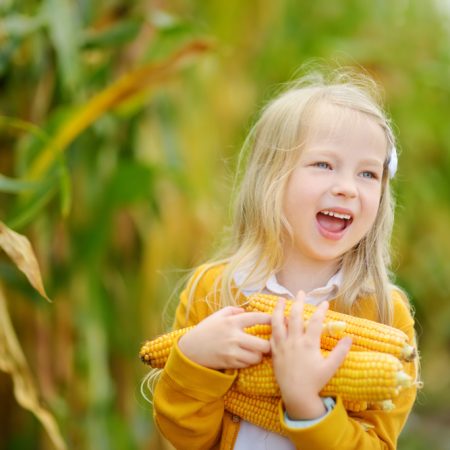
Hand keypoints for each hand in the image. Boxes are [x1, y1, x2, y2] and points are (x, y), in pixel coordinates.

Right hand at [178, 306, 271, 369]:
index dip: (270, 319)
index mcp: (232, 322)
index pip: (257, 318)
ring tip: (257, 351)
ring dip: (259, 354)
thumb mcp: (217, 315)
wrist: (190, 349)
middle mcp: (234, 337)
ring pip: (257, 357)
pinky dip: (249, 361)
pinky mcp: (230, 363)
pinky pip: (247, 364)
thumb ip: (233, 310)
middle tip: (268, 342)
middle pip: (263, 344)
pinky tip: (246, 356)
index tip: (276, 320)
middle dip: (269, 344)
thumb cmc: (205, 330)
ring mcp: (232, 352)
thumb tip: (246, 311)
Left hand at [270, 291, 351, 419]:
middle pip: (294, 316)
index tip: (325, 302)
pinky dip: (272, 324)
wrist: (296, 395)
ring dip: (279, 308)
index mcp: (308, 344)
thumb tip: (350, 337)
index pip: (315, 321)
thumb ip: (340, 352)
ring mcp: (282, 345)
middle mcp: (294, 341)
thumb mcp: (330, 367)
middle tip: (300, 292)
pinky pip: (271, 334)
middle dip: (298, 302)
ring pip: (278, 322)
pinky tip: (273, 318)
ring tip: (281, 299)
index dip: (320, 310)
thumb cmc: (315, 382)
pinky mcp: (274, 351)